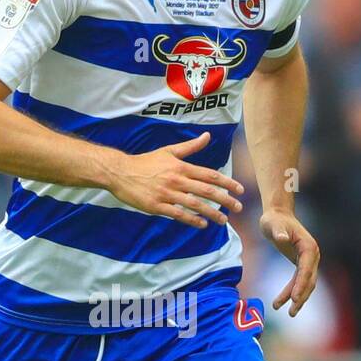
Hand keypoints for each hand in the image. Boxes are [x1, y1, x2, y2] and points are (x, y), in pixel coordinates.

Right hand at [107, 131, 243, 227]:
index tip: (240, 190)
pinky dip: (192, 220)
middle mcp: (176, 180)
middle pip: (206, 190)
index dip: (227, 182)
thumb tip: (207, 136)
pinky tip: (202, 224)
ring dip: (211, 213)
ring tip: (224, 220)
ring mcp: (167, 194)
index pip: (209, 174)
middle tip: (238, 207)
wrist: (121, 172)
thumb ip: (190, 146)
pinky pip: (178, 214)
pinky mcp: (157, 206)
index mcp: (181, 167)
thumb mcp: (168, 151)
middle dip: (225, 199)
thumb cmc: (146, 162)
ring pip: (195, 204)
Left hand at [260, 209, 319, 315]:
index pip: (306, 270)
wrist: (278, 215)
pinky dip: (291, 292)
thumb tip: (281, 238)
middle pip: (309, 280)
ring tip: (286, 312)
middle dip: (301, 297)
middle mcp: (313, 255)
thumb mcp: (273, 224)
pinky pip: (298, 281)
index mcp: (309, 246)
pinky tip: (280, 302)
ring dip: (297, 298)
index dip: (301, 285)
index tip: (295, 298)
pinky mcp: (302, 263)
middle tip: (291, 312)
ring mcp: (309, 260)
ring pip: (305, 284)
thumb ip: (278, 231)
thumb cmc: (275, 219)